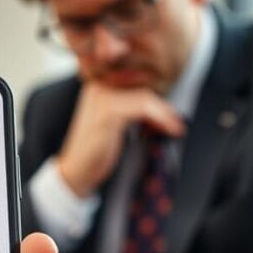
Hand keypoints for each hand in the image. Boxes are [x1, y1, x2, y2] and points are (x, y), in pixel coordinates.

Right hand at [56, 84, 184, 196]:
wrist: (76, 171)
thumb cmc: (96, 150)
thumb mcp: (116, 124)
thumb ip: (133, 109)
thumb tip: (163, 104)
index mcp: (99, 85)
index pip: (135, 81)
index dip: (156, 96)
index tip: (171, 115)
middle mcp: (98, 86)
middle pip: (141, 85)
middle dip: (163, 104)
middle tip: (176, 122)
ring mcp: (101, 97)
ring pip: (145, 96)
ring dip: (166, 113)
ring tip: (176, 127)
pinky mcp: (107, 111)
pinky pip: (143, 106)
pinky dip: (162, 117)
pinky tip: (171, 129)